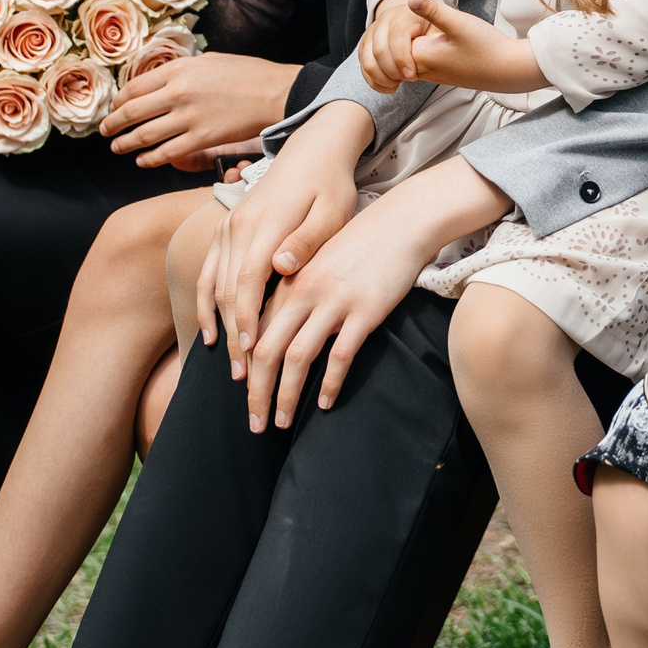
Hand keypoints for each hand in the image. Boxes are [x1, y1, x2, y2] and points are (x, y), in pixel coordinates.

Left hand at [100, 52, 298, 169]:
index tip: (114, 109)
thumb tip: (157, 82)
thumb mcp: (207, 60)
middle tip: (105, 132)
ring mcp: (189, 118)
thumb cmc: (246, 73)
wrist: (275, 92)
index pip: (134, 88)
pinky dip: (150, 159)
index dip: (118, 102)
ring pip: (145, 135)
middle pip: (132, 113)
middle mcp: (178, 93)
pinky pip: (167, 153)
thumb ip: (180, 71)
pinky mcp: (203, 139)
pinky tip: (143, 161)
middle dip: (113, 125)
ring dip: (126, 144)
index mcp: (178, 70)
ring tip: (118, 148)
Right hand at [194, 102, 372, 356]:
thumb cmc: (331, 185)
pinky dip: (205, 304)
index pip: (248, 280)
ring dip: (219, 326)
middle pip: (227, 290)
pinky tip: (211, 333)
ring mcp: (228, 227)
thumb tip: (280, 267)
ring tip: (232, 365)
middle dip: (234, 337)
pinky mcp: (226, 229)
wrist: (313, 149)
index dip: (246, 319)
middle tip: (244, 378)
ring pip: (214, 285)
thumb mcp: (331, 211)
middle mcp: (238, 226)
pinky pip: (207, 272)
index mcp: (265, 224)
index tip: (252, 353)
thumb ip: (306, 240)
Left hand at [242, 158, 507, 429]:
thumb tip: (277, 330)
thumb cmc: (360, 243)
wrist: (401, 222)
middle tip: (255, 424)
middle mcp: (304, 293)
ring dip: (286, 395)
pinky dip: (330, 383)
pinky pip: (340, 356)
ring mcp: (333, 302)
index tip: (247, 396)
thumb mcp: (319, 262)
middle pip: (267, 351)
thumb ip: (296, 293)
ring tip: (281, 421)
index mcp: (289, 282)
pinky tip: (326, 404)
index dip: (246, 369)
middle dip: (257, 393)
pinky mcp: (364, 311)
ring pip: (297, 358)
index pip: (255, 333)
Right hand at [358, 0, 430, 93]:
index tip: (413, 76)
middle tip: (409, 80)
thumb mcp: (446, 23)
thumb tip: (427, 31)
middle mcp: (385, 19)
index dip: (403, 60)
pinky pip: (364, 66)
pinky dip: (375, 81)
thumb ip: (439, 22)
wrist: (419, 23)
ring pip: (368, 60)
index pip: (397, 37)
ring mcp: (373, 31)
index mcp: (406, 14)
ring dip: (382, 78)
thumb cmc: (435, 29)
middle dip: (393, 72)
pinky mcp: (366, 44)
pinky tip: (390, 87)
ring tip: (398, 84)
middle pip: (379, 51)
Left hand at [401, 0, 542, 93]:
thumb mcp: (459, 23)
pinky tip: (425, 42)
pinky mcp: (442, 76)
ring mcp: (432, 76)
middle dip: (393, 37)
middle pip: (392, 55)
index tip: (405, 12)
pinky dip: (413, 55)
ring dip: (403, 47)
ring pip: (403, 61)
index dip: (395, 24)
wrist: (509, 71)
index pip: (390, 42)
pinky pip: (416, 66)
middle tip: (401, 18)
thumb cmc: (487, 48)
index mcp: (421, 56)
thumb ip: (432, 10)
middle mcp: (423, 70)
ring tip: (413, 28)